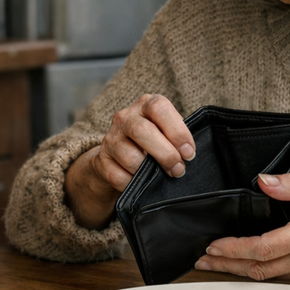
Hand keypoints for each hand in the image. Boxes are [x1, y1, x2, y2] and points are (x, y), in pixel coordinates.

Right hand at [64, 94, 195, 228]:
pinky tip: (141, 183)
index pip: (159, 109)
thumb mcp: (165, 131)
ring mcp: (110, 138)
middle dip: (165, 154)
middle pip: (142, 131)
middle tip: (179, 169)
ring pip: (130, 157)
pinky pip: (118, 176)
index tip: (189, 152)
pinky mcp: (100, 160)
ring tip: (161, 176)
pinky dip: (133, 183)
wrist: (117, 157)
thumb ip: (176, 136)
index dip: (177, 131)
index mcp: (145, 105)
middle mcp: (125, 118)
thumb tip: (189, 155)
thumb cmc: (152, 141)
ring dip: (149, 171)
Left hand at [194, 173, 289, 280]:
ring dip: (242, 270)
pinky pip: (284, 275)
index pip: (263, 249)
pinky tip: (250, 262)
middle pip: (260, 269)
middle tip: (204, 259)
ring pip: (271, 276)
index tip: (214, 245)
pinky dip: (261, 270)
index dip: (234, 250)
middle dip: (228, 265)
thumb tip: (264, 182)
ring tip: (219, 261)